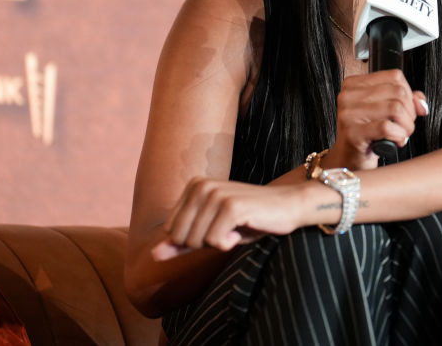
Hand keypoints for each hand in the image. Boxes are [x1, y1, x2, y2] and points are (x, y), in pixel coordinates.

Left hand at [157, 178, 305, 255]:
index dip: (193, 240)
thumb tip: (154, 256)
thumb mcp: (211, 231)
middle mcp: (201, 185)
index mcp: (193, 185)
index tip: (218, 227)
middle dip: (203, 244)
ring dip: (218, 244)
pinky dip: (229, 245)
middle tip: (227, 230)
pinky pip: (215, 242)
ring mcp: (216, 194)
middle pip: (180, 237)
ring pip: (196, 241)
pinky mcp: (231, 206)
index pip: (171, 231)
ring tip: (236, 228)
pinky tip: (242, 231)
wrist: (287, 207)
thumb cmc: (249, 220)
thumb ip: (181, 243)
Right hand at [326, 69, 428, 170]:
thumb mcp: (386, 112)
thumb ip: (405, 101)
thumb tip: (421, 103)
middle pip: (398, 92)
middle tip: (404, 126)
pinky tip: (395, 142)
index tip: (406, 110)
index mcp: (354, 84)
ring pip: (395, 108)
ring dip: (406, 126)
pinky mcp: (352, 133)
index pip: (394, 77)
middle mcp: (348, 95)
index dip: (409, 94)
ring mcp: (348, 114)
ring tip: (400, 134)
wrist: (349, 161)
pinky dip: (398, 136)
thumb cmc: (367, 136)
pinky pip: (387, 127)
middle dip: (410, 113)